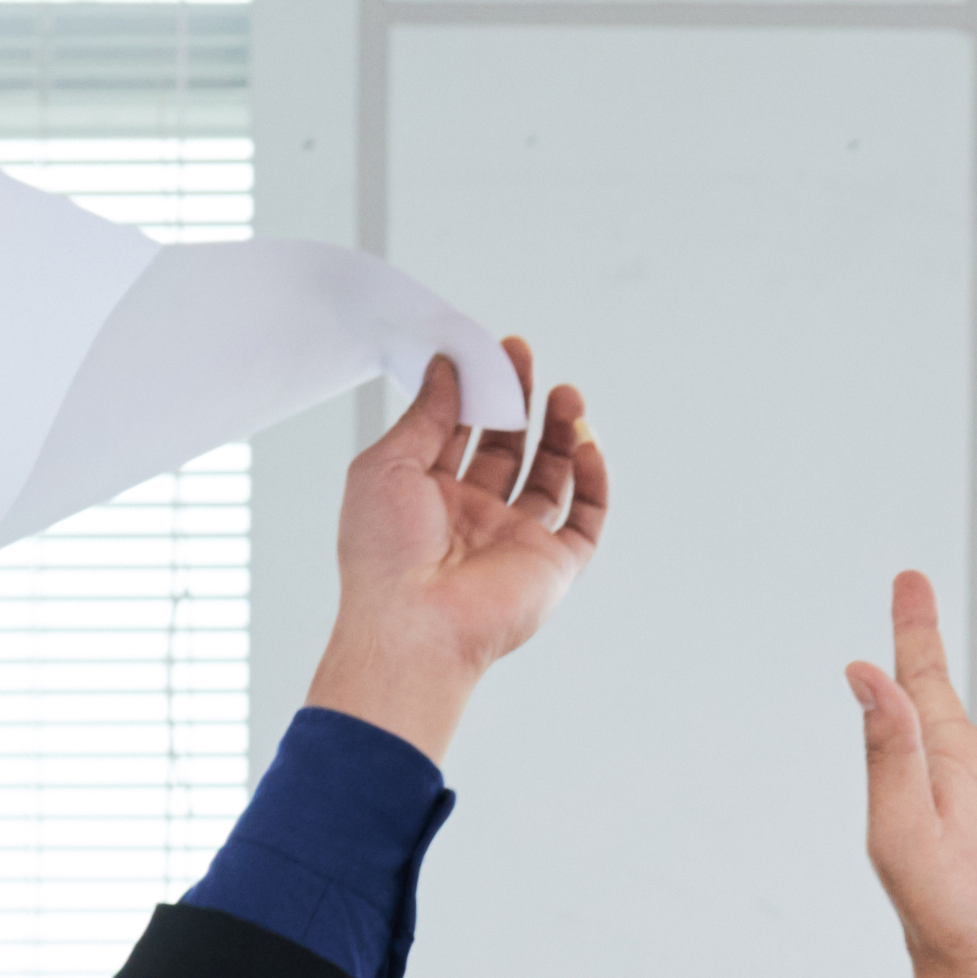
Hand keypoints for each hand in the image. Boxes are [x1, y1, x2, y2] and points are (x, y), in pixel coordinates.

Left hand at [310, 338, 609, 752]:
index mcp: (429, 494)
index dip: (474, 391)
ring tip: (564, 394)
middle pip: (508, 446)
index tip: (484, 352)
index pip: (460, 431)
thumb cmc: (383, 556)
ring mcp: (516, 540)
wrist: (413, 625)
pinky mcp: (553, 565)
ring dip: (560, 432)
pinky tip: (586, 444)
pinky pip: (585, 518)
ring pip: (550, 476)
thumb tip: (447, 370)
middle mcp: (475, 516)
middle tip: (522, 356)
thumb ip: (426, 415)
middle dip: (517, 399)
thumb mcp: (387, 464)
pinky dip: (592, 480)